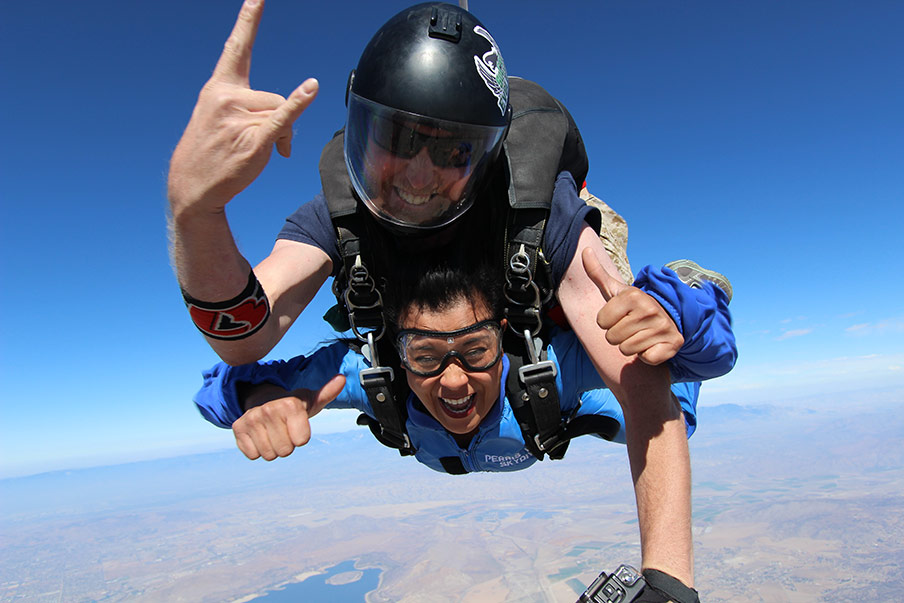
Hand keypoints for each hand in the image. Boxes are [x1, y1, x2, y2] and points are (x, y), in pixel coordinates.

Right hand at [167, 0, 318, 214]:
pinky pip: (282, 117)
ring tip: (264, 152)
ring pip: (282, 114)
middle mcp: (227, 98)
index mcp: (219, 88)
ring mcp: (239, 118)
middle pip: (275, 96)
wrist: (192, 185)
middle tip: (269, 143)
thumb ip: (252, 107)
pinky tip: (312, 88)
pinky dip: (298, 104)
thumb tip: (286, 118)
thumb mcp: (223, 119)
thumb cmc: (211, 151)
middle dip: (280, 120)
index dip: (248, 20)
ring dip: (283, 135)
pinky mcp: (253, 140)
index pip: (237, 48)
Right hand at [232, 375, 344, 460]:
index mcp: (289, 404)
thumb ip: (327, 392)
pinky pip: (252, 455)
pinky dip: (257, 449)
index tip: (297, 425)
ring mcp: (251, 419)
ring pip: (268, 455)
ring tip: (272, 432)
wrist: (263, 399)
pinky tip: (260, 435)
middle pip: (285, 451)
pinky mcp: (238, 428)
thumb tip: (342, 379)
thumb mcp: (310, 400)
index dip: (301, 437)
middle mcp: (268, 409)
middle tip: (284, 429)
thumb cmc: (293, 405)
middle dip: (287, 444)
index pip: (301, 441)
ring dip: (272, 448)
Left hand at [582, 248, 683, 365]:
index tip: (620, 316)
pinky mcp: (673, 344)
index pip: (601, 322)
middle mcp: (649, 309)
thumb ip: (597, 273)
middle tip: (631, 327)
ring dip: (631, 346)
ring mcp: (663, 327)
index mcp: (633, 295)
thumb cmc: (632, 308)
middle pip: (611, 338)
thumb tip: (585, 250)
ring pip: (626, 349)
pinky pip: (646, 358)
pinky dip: (647, 355)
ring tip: (641, 335)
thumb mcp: (615, 291)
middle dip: (618, 336)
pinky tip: (652, 344)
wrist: (666, 320)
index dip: (607, 322)